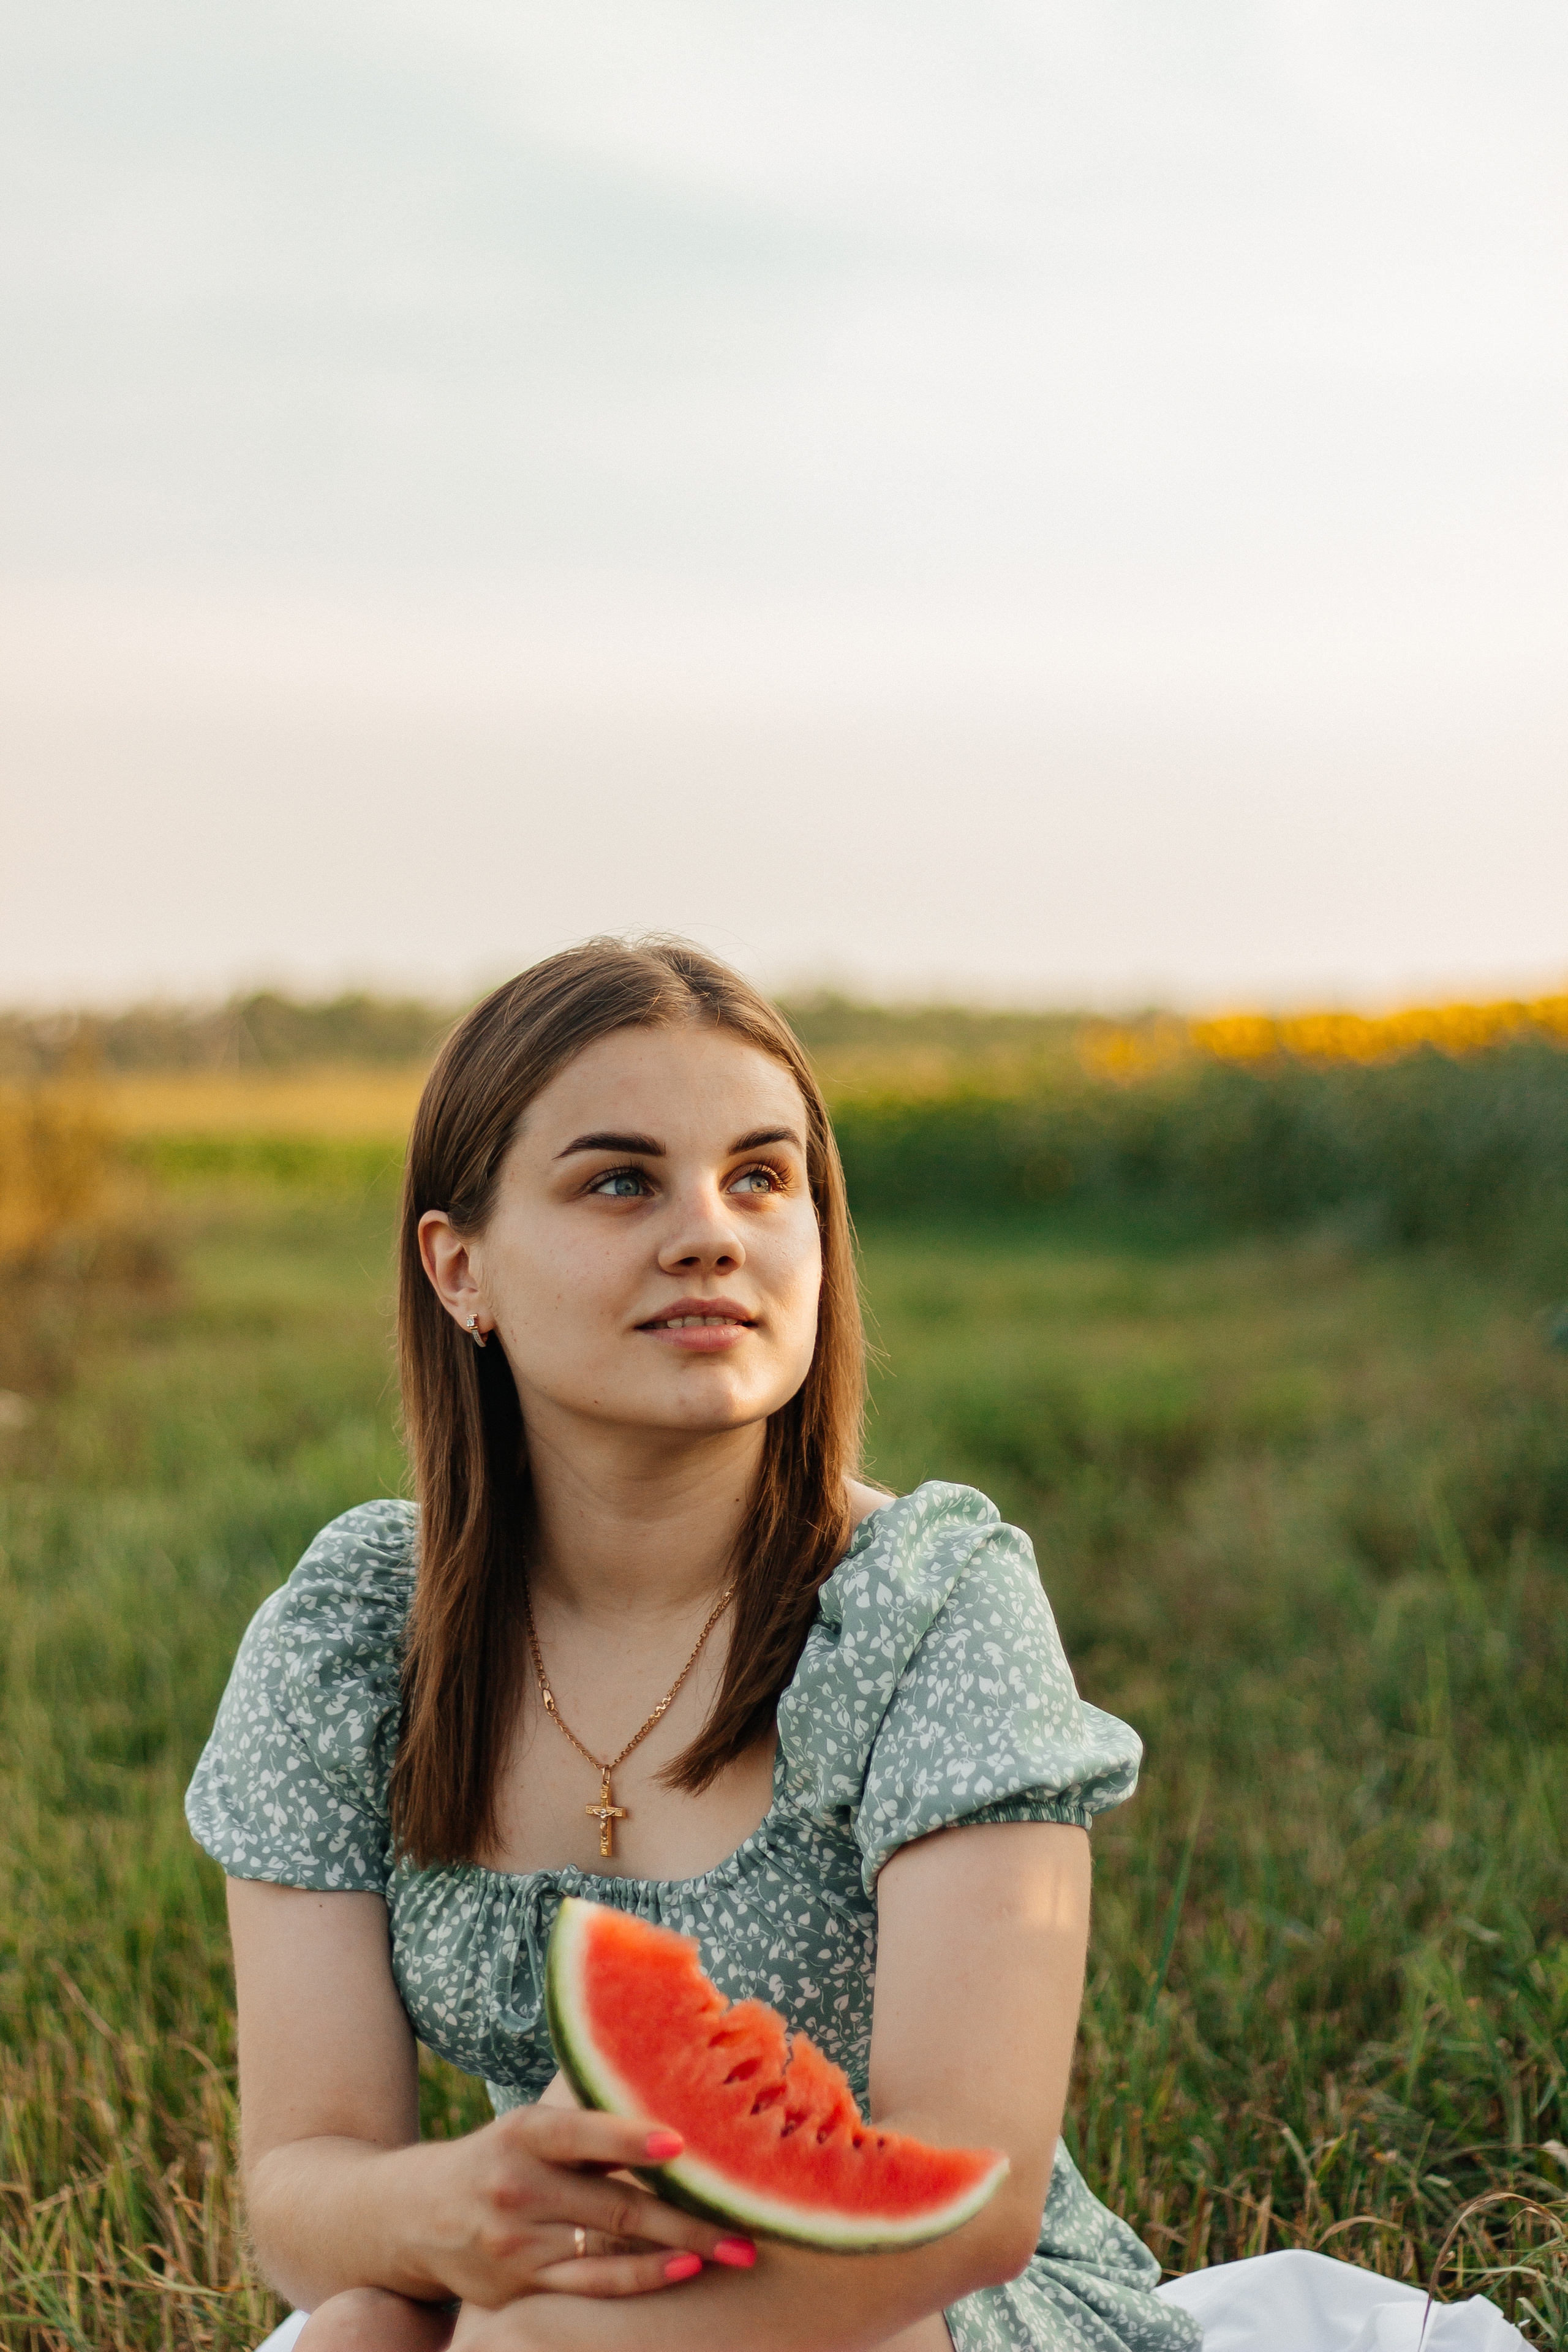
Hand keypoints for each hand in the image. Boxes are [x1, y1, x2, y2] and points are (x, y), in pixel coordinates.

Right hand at [398, 2103, 754, 2309]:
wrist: (414, 2216)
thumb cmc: (498, 2157)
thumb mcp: (530, 2129)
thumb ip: (590, 2126)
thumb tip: (676, 2117)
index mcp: (522, 2134)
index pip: (582, 2133)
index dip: (630, 2138)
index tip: (681, 2143)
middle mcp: (517, 2187)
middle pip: (616, 2202)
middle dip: (688, 2215)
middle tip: (746, 2222)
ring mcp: (517, 2243)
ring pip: (611, 2247)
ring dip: (679, 2249)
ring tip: (733, 2250)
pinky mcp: (520, 2286)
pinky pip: (591, 2282)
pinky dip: (640, 2276)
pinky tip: (681, 2269)